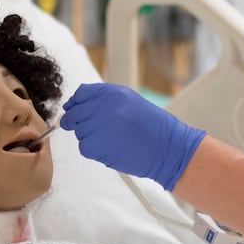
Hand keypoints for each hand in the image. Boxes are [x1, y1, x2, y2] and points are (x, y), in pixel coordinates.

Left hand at [60, 83, 206, 191]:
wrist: (169, 149)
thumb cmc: (153, 128)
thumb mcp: (130, 102)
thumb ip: (104, 100)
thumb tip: (74, 105)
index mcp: (113, 93)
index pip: (81, 93)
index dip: (77, 104)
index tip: (77, 111)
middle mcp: (105, 106)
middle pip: (76, 113)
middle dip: (81, 123)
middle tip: (99, 132)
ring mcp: (100, 125)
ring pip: (79, 131)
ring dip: (90, 137)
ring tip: (112, 140)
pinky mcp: (96, 145)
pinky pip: (84, 146)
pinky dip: (94, 150)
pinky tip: (111, 149)